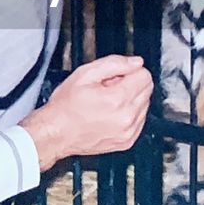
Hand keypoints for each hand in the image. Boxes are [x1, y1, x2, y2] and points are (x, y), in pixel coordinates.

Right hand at [21, 55, 152, 172]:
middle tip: (109, 88)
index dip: (129, 71)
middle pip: (147, 89)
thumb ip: (114, 63)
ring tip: (107, 103)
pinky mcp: (127, 141)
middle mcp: (127, 118)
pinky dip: (129, 115)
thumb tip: (135, 62)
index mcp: (118, 100)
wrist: (56, 134)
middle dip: (131, 84)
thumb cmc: (65, 107)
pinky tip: (110, 114)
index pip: (145, 75)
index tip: (116, 76)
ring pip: (145, 105)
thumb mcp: (85, 74)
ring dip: (131, 100)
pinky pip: (140, 121)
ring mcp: (128, 132)